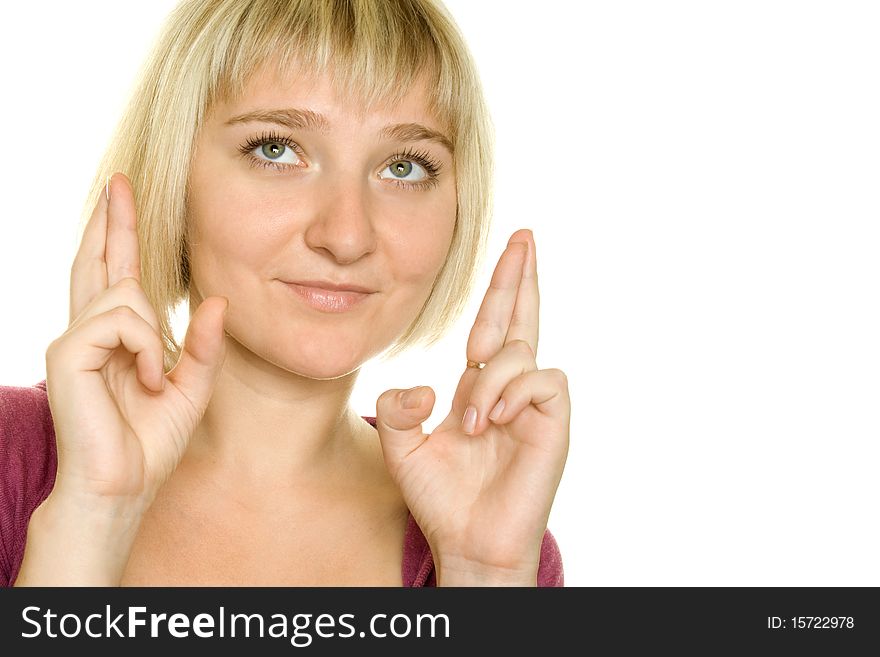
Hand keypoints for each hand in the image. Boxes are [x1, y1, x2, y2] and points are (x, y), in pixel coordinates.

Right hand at [46, 172, 227, 508]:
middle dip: (113, 220)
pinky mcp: (68, 352)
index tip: (122, 194)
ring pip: (125, 292)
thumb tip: (217, 300)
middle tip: (120, 181)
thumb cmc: (150, 443)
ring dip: (153, 335)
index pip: (115, 273)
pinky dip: (145, 349)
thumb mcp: (191, 388)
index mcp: (116, 338)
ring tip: (155, 379)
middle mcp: (90, 331)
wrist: (122, 486)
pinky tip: (147, 380)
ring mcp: (74, 339)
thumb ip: (204, 346)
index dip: (118, 233)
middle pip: (99, 260)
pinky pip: (121, 321)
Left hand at [375, 229, 569, 584]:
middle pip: (521, 317)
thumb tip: (425, 387)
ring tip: (470, 420)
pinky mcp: (554, 423)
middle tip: (523, 235)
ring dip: (490, 378)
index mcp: (478, 387)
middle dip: (520, 275)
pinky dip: (513, 391)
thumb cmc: (440, 498)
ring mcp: (534, 405)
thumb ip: (397, 409)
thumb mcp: (401, 448)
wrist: (467, 542)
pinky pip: (544, 380)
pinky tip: (492, 418)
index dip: (497, 289)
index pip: (492, 326)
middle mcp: (510, 389)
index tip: (506, 248)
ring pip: (524, 351)